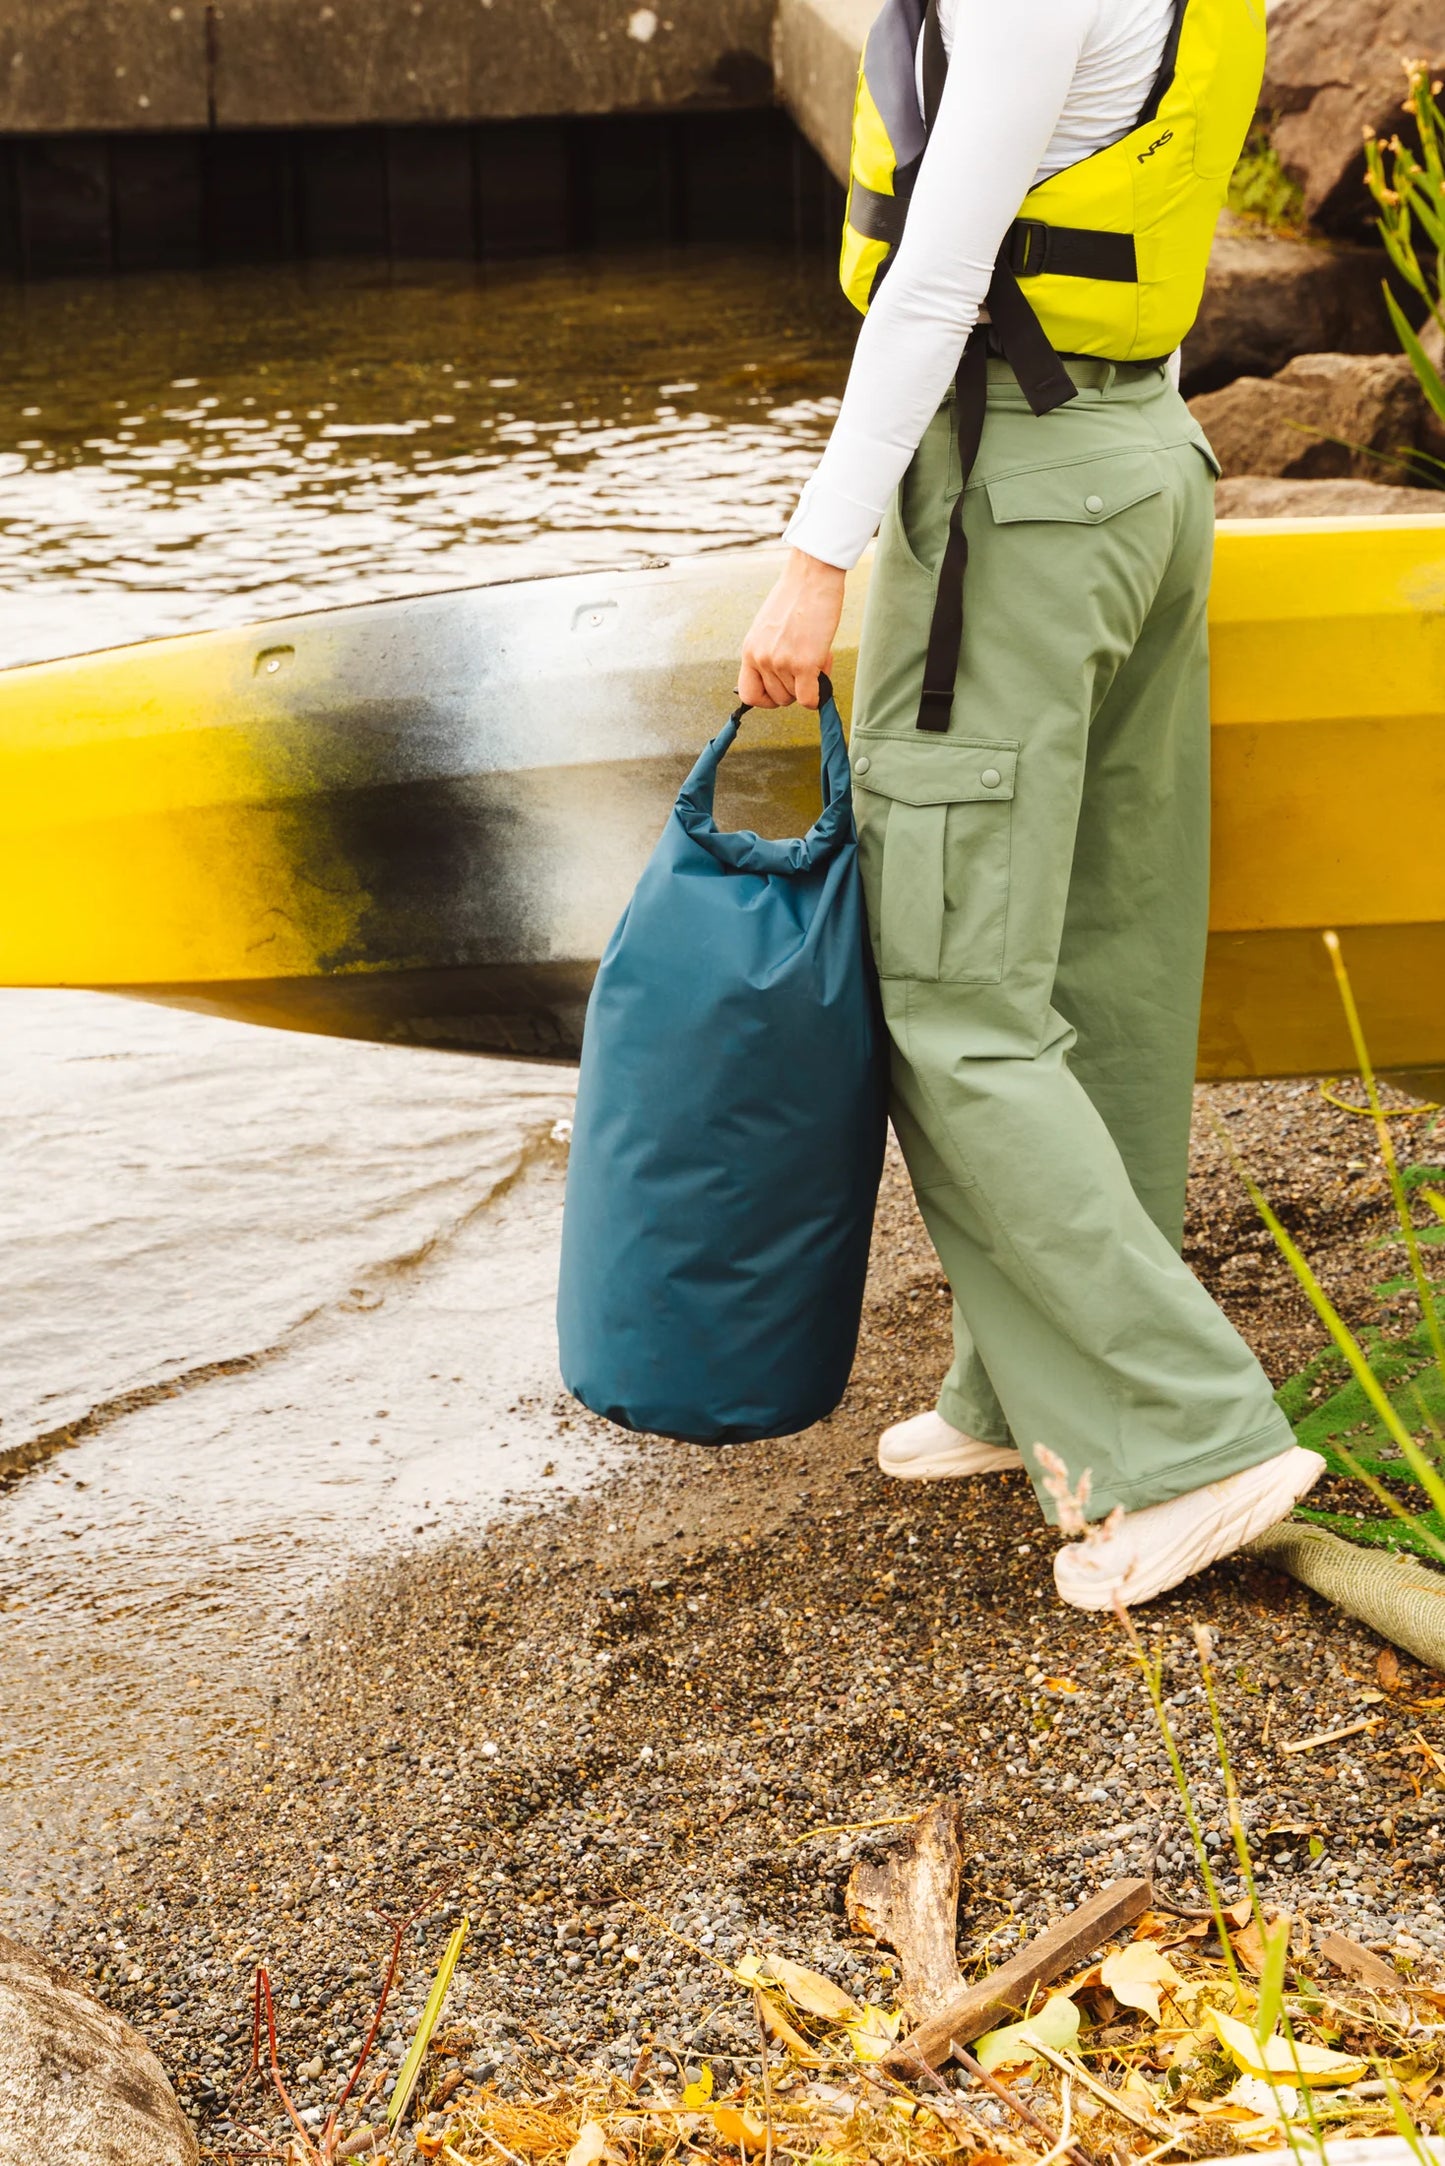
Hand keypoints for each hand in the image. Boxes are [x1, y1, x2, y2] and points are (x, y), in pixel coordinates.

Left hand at [738, 548, 845, 709]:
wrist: (811, 576)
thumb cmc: (795, 598)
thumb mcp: (769, 628)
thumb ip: (769, 653)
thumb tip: (785, 681)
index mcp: (749, 650)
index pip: (748, 695)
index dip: (766, 699)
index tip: (782, 689)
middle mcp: (761, 659)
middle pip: (778, 698)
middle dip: (795, 688)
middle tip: (807, 665)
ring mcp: (781, 662)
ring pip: (796, 697)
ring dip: (810, 683)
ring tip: (816, 654)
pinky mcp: (803, 663)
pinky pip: (809, 699)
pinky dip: (819, 696)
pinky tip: (823, 674)